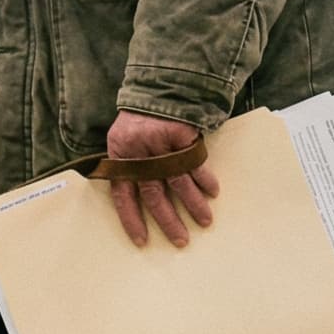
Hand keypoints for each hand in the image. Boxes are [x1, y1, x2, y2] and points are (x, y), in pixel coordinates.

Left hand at [107, 111, 217, 247]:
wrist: (155, 92)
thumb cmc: (136, 123)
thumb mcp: (121, 143)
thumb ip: (126, 168)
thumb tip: (133, 199)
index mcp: (122, 160)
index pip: (123, 197)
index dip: (132, 220)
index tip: (142, 241)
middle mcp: (141, 156)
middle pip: (154, 196)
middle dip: (169, 221)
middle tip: (181, 240)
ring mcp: (162, 147)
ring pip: (178, 182)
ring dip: (193, 204)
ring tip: (205, 220)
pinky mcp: (180, 136)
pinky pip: (195, 162)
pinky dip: (205, 179)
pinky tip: (213, 192)